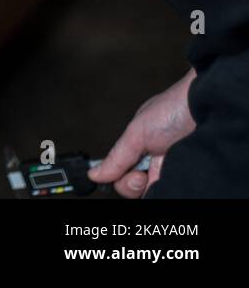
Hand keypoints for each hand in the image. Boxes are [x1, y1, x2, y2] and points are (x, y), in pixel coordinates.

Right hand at [89, 69, 196, 197]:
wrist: (206, 107)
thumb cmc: (172, 110)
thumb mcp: (136, 133)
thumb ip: (116, 157)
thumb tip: (94, 173)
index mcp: (142, 152)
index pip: (124, 176)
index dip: (122, 179)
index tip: (127, 175)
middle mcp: (157, 164)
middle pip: (136, 188)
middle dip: (132, 184)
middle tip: (141, 174)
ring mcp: (174, 172)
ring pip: (154, 192)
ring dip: (150, 187)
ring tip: (159, 171)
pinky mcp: (188, 178)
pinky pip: (173, 191)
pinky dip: (167, 189)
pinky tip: (166, 179)